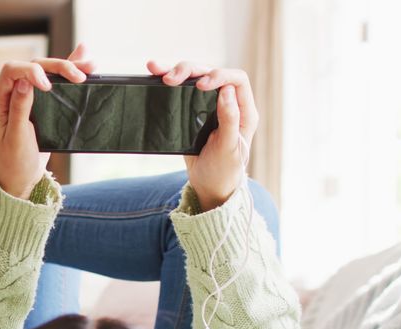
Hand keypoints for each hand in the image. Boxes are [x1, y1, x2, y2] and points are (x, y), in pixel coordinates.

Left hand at [0, 44, 95, 198]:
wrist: (19, 177)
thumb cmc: (14, 161)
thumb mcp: (16, 138)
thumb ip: (19, 108)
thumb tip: (25, 81)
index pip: (12, 71)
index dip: (31, 71)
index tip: (48, 87)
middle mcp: (12, 93)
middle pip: (33, 65)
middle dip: (57, 67)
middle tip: (78, 77)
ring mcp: (28, 96)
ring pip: (47, 70)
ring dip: (68, 66)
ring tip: (90, 66)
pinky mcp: (41, 101)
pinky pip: (55, 81)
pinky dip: (69, 72)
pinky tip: (84, 62)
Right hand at [147, 60, 258, 210]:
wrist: (209, 186)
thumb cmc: (224, 171)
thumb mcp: (228, 149)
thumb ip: (229, 119)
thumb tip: (226, 90)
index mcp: (244, 111)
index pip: (236, 80)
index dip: (219, 76)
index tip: (201, 85)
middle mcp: (228, 102)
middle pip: (211, 73)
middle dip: (191, 71)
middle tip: (171, 79)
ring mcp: (210, 104)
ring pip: (195, 77)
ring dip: (176, 71)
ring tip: (157, 71)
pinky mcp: (193, 108)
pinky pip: (182, 89)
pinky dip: (168, 80)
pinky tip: (156, 74)